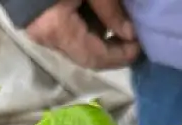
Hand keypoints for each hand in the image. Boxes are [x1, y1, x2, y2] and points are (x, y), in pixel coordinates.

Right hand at [25, 0, 139, 69]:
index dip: (120, 56)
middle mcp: (46, 38)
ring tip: (123, 30)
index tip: (140, 47)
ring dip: (102, 42)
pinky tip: (104, 20)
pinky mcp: (41, 22)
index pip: (94, 57)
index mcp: (57, 29)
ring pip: (77, 48)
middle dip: (113, 53)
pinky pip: (69, 35)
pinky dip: (89, 31)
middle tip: (135, 42)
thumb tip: (130, 34)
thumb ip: (110, 10)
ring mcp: (41, 31)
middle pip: (85, 57)